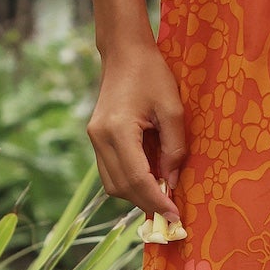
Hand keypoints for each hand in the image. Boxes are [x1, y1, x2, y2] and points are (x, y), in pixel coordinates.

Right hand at [86, 37, 188, 222]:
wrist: (124, 52)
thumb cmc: (152, 74)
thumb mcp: (173, 109)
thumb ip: (174, 148)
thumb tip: (173, 182)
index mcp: (118, 129)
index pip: (136, 178)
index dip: (156, 202)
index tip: (175, 217)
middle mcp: (100, 138)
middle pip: (120, 187)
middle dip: (146, 204)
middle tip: (171, 213)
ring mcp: (94, 138)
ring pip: (112, 184)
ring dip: (136, 195)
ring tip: (163, 197)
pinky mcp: (96, 137)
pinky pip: (110, 171)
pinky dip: (129, 182)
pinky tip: (150, 179)